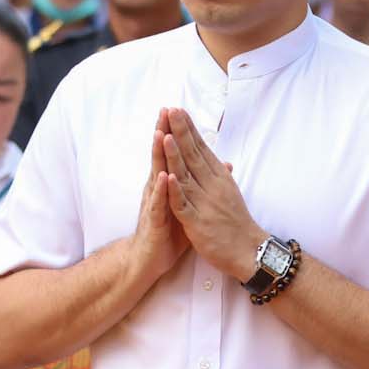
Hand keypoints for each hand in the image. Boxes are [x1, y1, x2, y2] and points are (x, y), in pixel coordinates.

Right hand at [126, 123, 190, 286]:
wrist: (150, 258)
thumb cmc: (168, 232)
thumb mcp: (186, 205)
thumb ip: (197, 185)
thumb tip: (219, 166)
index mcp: (167, 184)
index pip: (171, 153)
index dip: (175, 132)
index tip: (179, 110)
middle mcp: (158, 189)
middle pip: (161, 156)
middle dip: (163, 133)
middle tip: (165, 110)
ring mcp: (154, 203)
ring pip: (156, 175)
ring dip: (159, 155)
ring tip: (162, 134)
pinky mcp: (154, 221)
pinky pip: (158, 204)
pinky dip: (161, 190)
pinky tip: (164, 177)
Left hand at [160, 109, 266, 278]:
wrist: (248, 251)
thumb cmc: (237, 224)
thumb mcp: (231, 193)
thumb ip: (222, 176)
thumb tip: (221, 161)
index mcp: (219, 178)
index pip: (202, 148)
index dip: (190, 129)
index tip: (179, 110)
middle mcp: (212, 186)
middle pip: (194, 155)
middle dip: (182, 132)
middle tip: (172, 110)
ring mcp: (204, 203)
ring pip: (186, 175)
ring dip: (176, 155)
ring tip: (166, 135)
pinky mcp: (197, 222)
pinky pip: (184, 204)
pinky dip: (176, 190)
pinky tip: (169, 176)